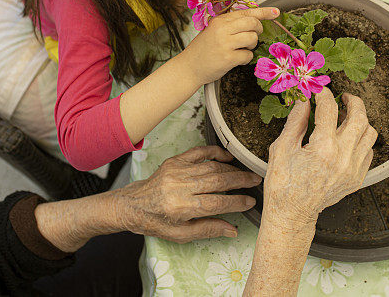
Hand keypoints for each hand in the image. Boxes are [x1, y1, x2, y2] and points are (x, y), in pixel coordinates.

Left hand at [109, 146, 260, 242]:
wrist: (132, 205)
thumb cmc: (156, 222)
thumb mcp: (180, 235)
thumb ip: (207, 230)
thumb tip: (233, 230)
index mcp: (180, 208)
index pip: (216, 204)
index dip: (236, 202)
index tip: (250, 201)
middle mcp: (179, 187)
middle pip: (217, 181)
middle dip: (240, 180)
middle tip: (256, 180)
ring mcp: (176, 171)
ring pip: (211, 167)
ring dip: (231, 169)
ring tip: (246, 173)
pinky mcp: (174, 161)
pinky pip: (199, 152)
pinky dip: (215, 152)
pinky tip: (227, 157)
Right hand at [182, 6, 278, 84]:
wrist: (189, 67)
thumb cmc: (203, 49)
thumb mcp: (213, 30)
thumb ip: (230, 24)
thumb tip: (253, 20)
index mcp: (220, 20)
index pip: (246, 12)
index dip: (263, 12)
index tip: (276, 12)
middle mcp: (222, 29)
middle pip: (253, 23)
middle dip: (258, 29)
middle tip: (254, 36)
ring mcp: (225, 43)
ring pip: (253, 38)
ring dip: (252, 45)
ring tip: (242, 49)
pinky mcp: (228, 58)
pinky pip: (248, 55)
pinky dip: (246, 58)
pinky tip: (237, 60)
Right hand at [263, 87, 376, 228]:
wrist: (292, 213)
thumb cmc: (283, 184)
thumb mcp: (282, 148)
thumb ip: (296, 121)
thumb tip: (304, 101)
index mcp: (323, 149)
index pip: (329, 109)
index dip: (324, 95)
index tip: (320, 91)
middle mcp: (343, 158)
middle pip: (360, 118)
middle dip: (353, 102)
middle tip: (345, 97)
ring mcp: (353, 170)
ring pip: (370, 134)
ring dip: (361, 120)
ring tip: (349, 117)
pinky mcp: (357, 178)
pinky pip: (369, 152)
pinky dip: (362, 140)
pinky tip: (349, 138)